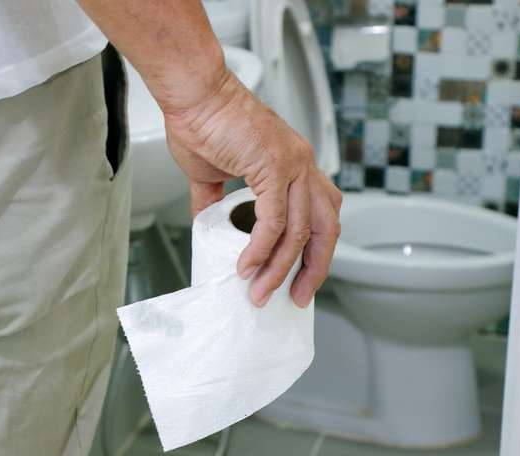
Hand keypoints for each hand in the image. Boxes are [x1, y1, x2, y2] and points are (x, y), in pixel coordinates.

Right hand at [163, 69, 341, 307]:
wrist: (192, 94)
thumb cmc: (203, 122)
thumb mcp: (213, 175)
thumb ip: (217, 203)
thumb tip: (209, 226)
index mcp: (296, 164)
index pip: (322, 214)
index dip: (315, 249)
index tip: (299, 276)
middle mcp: (303, 164)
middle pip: (327, 227)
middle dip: (316, 267)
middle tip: (297, 296)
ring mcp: (292, 164)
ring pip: (301, 231)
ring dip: (281, 268)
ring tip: (261, 291)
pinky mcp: (273, 166)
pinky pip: (273, 221)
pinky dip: (261, 249)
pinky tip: (248, 266)